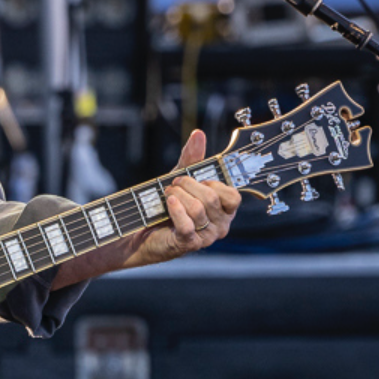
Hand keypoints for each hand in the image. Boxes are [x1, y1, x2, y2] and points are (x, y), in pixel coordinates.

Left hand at [116, 130, 240, 270]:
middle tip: (174, 184)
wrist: (144, 230)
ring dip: (179, 196)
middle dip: (189, 186)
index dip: (213, 183)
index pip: (233, 196)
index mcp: (225, 210)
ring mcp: (206, 237)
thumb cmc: (169, 205)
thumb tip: (198, 134)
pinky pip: (187, 225)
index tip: (197, 180)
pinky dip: (176, 210)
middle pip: (212, 199)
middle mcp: (221, 225)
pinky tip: (169, 202)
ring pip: (198, 210)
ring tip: (167, 194)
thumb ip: (192, 158)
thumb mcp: (182, 179)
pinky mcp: (189, 244)